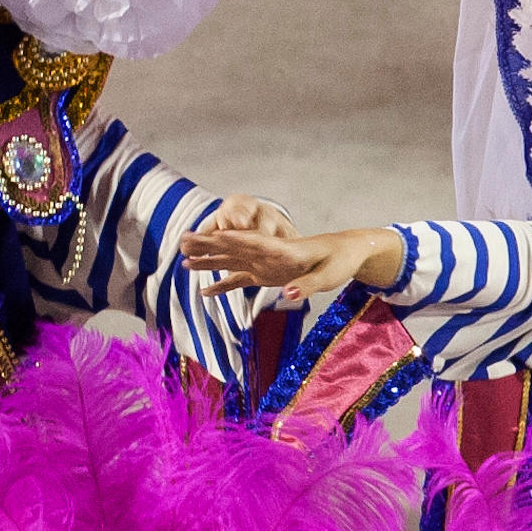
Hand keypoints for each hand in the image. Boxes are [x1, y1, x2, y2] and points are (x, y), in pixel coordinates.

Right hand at [178, 200, 407, 302]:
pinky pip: (239, 279)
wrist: (348, 251)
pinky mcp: (266, 274)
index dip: (230, 239)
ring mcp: (265, 263)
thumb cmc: (341, 260)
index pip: (252, 242)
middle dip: (208, 244)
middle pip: (234, 247)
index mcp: (283, 250)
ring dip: (208, 260)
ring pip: (230, 261)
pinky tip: (204, 292)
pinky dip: (222, 285)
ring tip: (183, 260)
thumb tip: (286, 295)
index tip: (209, 235)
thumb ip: (307, 284)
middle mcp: (268, 253)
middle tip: (183, 240)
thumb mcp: (329, 275)